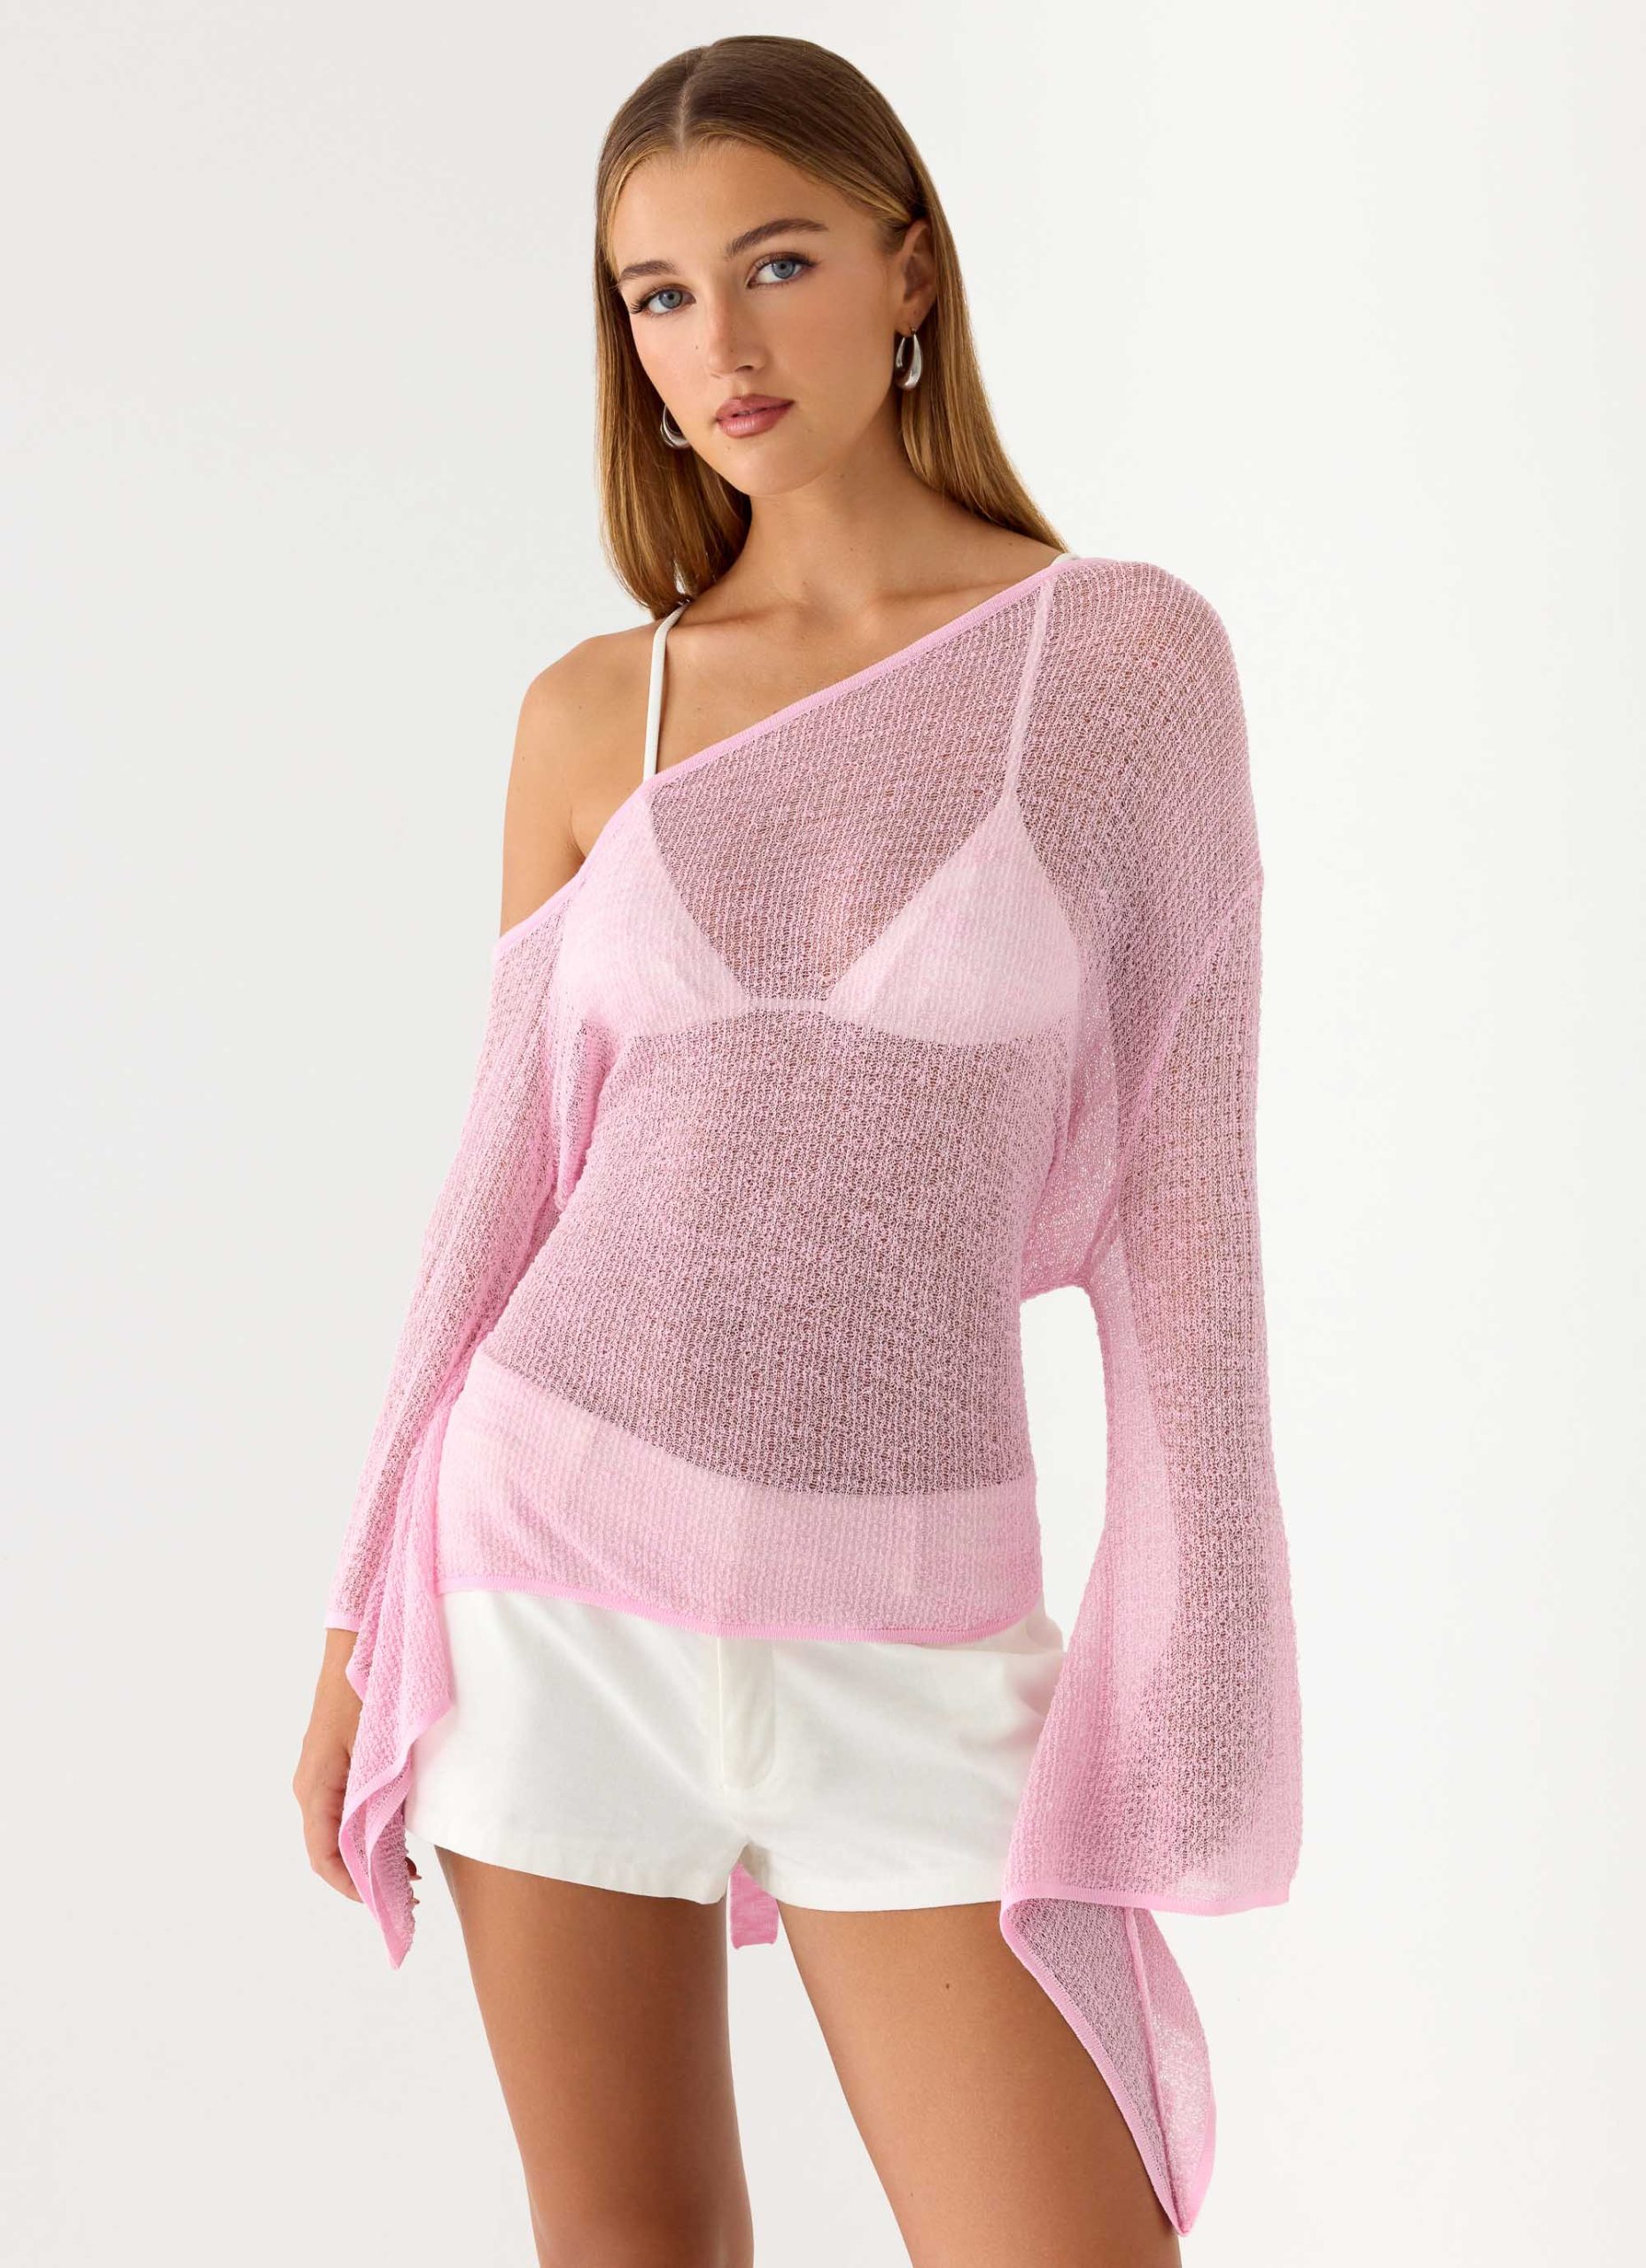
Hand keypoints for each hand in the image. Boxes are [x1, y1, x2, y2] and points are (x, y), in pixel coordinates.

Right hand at [292, 1629, 420, 1908]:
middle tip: (409, 1896)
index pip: (324, 1857)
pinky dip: (370, 1834)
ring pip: (339, 1834)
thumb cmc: (369, 1692)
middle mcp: (311, 1787)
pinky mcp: (335, 1766)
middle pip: (330, 1851)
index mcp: (315, 1787)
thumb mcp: (377, 1751)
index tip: (385, 1903)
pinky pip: (345, 1812)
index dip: (352, 1887)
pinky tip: (401, 1841)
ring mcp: (321, 1776)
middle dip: (366, 1879)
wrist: (360, 1645)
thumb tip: (383, 1850)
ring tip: (411, 1875)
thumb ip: (376, 1800)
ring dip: (370, 1858)